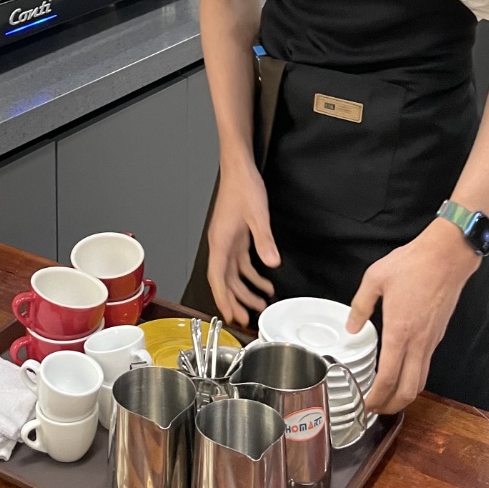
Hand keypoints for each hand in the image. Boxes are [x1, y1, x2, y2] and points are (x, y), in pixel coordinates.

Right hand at [207, 161, 280, 326]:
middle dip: (234, 300)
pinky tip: (265, 282)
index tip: (228, 315)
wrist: (239, 168)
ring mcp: (228, 241)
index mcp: (221, 241)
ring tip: (259, 304)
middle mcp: (221, 244)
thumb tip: (271, 263)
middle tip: (245, 318)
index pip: (217, 277)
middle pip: (224, 280)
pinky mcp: (236, 236)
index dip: (222, 298)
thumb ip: (264, 241)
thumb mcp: (257, 215)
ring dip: (245, 289)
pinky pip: (242, 263)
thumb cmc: (242, 187)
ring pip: (233, 273)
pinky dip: (252, 275)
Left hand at [346, 219, 479, 413]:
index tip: (366, 405)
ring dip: (405, 395)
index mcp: (400, 331)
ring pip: (421, 381)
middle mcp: (419, 342)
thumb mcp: (375, 278)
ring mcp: (431, 340)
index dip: (377, 398)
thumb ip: (360, 305)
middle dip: (392, 406)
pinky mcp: (438, 335)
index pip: (389, 378)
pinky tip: (402, 371)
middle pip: (409, 391)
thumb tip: (351, 326)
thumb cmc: (414, 264)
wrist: (446, 256)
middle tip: (376, 409)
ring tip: (388, 396)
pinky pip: (426, 365)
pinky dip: (414, 378)